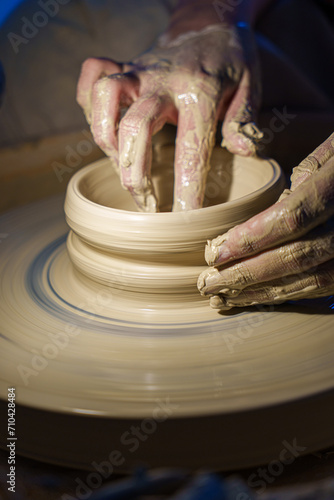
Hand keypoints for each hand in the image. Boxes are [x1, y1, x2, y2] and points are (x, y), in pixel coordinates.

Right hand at [76, 22, 261, 211]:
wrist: (207, 20)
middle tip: (146, 205)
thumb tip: (246, 151)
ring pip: (104, 97)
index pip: (190, 149)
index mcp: (200, 90)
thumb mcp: (249, 86)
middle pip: (135, 126)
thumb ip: (244, 119)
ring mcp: (138, 70)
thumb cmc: (230, 60)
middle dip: (135, 174)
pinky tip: (103, 127)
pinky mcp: (122, 64)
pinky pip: (91, 76)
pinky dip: (87, 103)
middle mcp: (162, 80)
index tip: (183, 220)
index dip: (186, 189)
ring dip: (105, 137)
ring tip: (120, 165)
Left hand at [198, 133, 333, 308]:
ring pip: (311, 280)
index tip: (213, 252)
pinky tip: (259, 298)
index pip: (291, 218)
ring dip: (263, 293)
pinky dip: (289, 295)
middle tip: (207, 284)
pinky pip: (326, 287)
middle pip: (296, 257)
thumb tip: (267, 216)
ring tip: (224, 298)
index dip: (251, 239)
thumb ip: (305, 176)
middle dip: (247, 275)